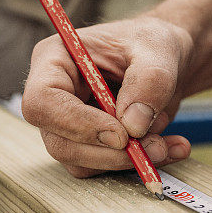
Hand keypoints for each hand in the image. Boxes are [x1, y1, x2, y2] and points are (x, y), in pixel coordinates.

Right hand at [22, 17, 192, 177]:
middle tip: (155, 148)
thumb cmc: (154, 44)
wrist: (168, 63)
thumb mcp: (158, 49)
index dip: (77, 123)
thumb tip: (133, 125)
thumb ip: (149, 81)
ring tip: (168, 144)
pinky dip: (138, 164)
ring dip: (127, 161)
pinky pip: (104, 167)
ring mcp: (69, 125)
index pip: (43, 101)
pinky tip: (169, 148)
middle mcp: (54, 96)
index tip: (121, 135)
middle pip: (59, 142)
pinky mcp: (89, 145)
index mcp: (55, 60)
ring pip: (81, 162)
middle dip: (110, 153)